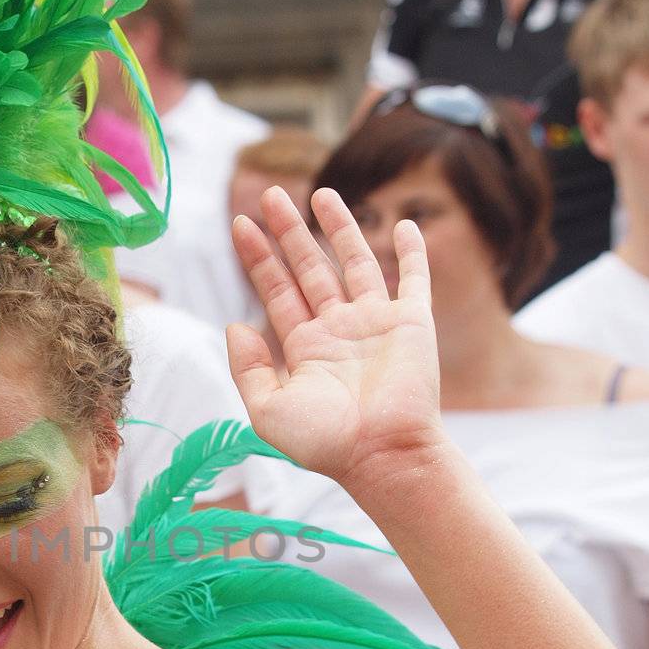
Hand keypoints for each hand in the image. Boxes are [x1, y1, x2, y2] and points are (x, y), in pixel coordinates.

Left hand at [226, 186, 443, 488]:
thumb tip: (235, 325)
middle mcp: (339, 331)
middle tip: (269, 194)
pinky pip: (413, 279)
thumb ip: (248, 368)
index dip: (258, 258)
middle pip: (309, 269)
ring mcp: (376, 324)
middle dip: (288, 232)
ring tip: (320, 193)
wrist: (381, 455)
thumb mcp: (267, 409)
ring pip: (355, 262)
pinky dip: (411, 253)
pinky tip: (404, 226)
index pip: (277, 292)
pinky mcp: (413, 322)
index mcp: (306, 349)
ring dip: (340, 228)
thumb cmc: (325, 443)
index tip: (239, 224)